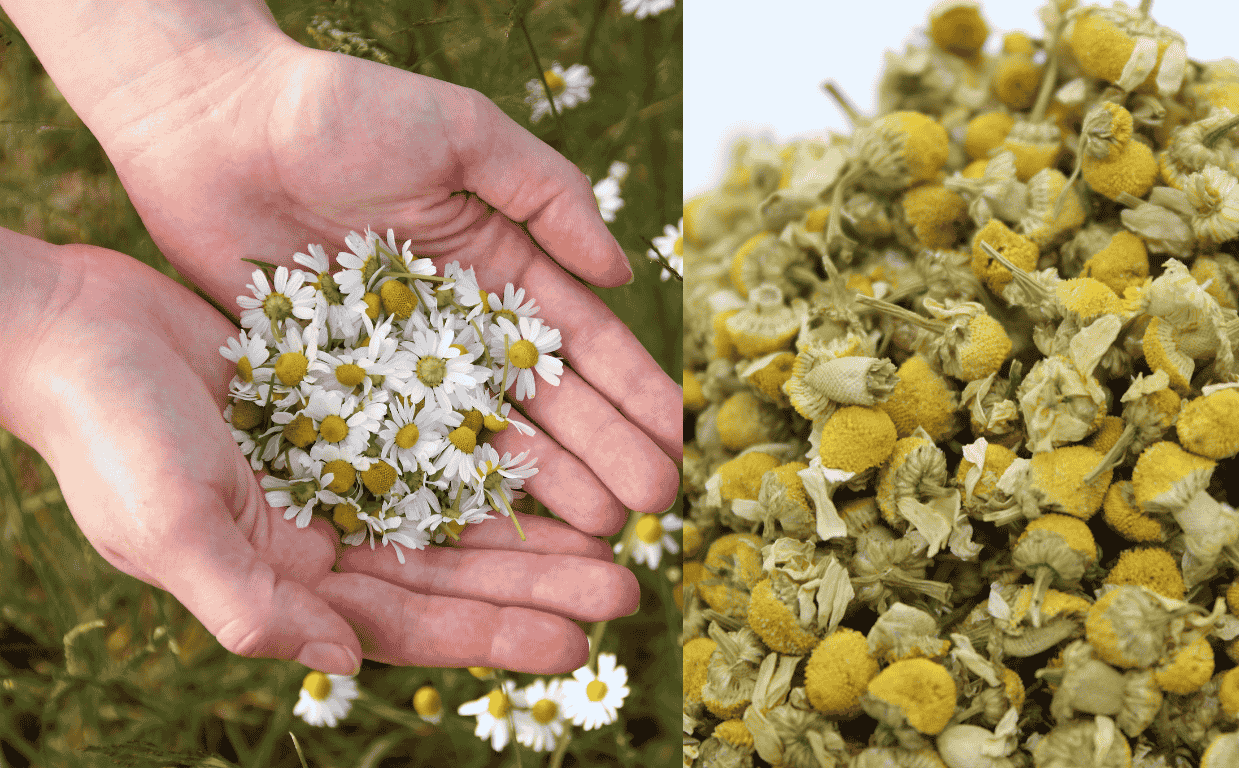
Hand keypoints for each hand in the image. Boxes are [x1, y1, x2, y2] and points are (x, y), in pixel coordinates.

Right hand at [0, 236, 639, 673]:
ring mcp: (340, 468)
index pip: (412, 621)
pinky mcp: (348, 404)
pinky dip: (495, 446)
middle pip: (454, 570)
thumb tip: (345, 661)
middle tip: (626, 588)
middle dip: (538, 583)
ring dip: (533, 521)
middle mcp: (324, 532)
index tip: (577, 644)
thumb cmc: (106, 433)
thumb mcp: (170, 527)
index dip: (494, 635)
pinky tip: (554, 447)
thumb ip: (253, 605)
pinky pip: (441, 432)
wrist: (72, 327)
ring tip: (615, 530)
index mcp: (288, 577)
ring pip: (458, 505)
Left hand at [93, 34, 680, 536]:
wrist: (211, 124)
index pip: (583, 339)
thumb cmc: (342, 110)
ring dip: (546, 484)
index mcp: (500, 265)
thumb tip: (622, 271)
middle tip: (652, 506)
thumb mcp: (464, 132)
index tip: (675, 434)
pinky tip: (492, 531)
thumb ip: (547, 195)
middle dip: (606, 451)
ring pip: (486, 437)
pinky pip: (401, 450)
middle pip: (547, 402)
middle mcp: (460, 327)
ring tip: (597, 532)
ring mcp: (401, 366)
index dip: (632, 388)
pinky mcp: (337, 390)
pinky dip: (446, 491)